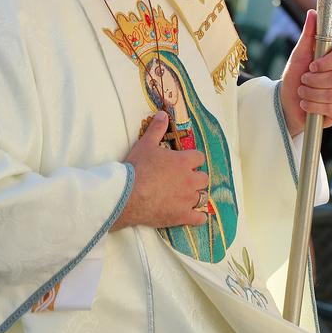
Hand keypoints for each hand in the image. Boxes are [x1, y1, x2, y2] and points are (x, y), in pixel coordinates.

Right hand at [113, 112, 207, 231]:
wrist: (128, 195)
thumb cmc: (137, 168)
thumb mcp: (146, 143)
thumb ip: (157, 128)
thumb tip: (163, 114)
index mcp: (184, 162)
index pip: (199, 158)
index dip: (192, 160)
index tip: (185, 162)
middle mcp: (190, 180)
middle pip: (203, 178)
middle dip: (196, 178)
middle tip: (184, 179)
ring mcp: (187, 199)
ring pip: (202, 197)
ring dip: (196, 195)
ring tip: (186, 196)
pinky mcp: (182, 216)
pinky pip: (199, 218)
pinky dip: (198, 217)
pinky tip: (195, 215)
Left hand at [280, 11, 331, 136]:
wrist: (288, 101)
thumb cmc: (295, 75)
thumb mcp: (299, 54)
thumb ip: (308, 34)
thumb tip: (312, 12)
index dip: (325, 62)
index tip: (311, 66)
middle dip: (313, 81)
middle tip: (303, 80)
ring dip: (310, 94)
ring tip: (303, 92)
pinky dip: (313, 106)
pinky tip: (307, 104)